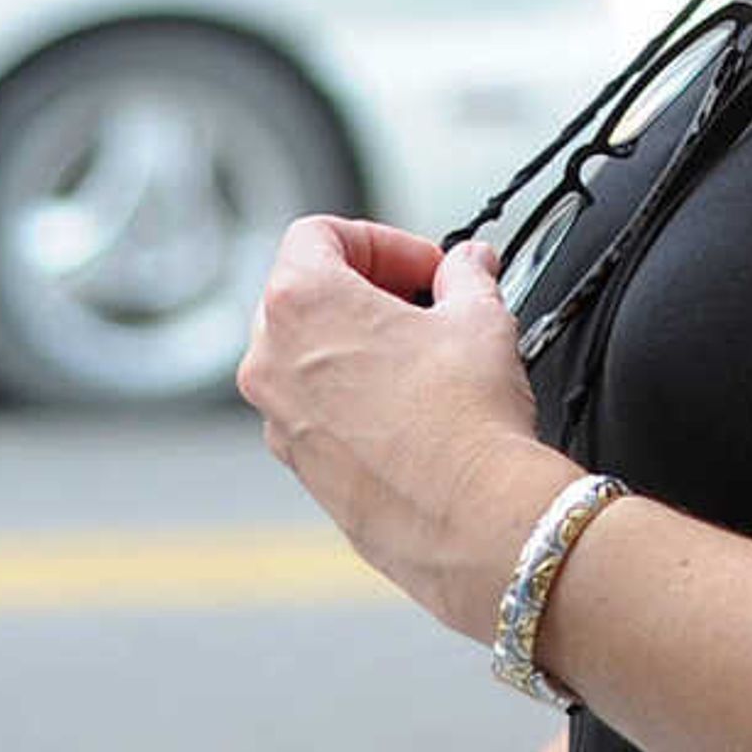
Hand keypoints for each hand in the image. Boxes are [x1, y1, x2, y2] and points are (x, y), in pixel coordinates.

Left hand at [238, 219, 566, 641]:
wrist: (471, 516)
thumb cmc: (466, 419)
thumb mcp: (481, 318)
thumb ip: (467, 277)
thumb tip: (468, 266)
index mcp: (301, 303)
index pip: (319, 235)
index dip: (383, 241)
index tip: (428, 266)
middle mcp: (270, 359)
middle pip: (303, 293)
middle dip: (369, 290)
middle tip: (429, 305)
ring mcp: (278, 417)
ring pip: (306, 355)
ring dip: (360, 344)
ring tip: (427, 359)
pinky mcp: (299, 464)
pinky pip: (316, 409)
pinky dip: (355, 396)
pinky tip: (415, 409)